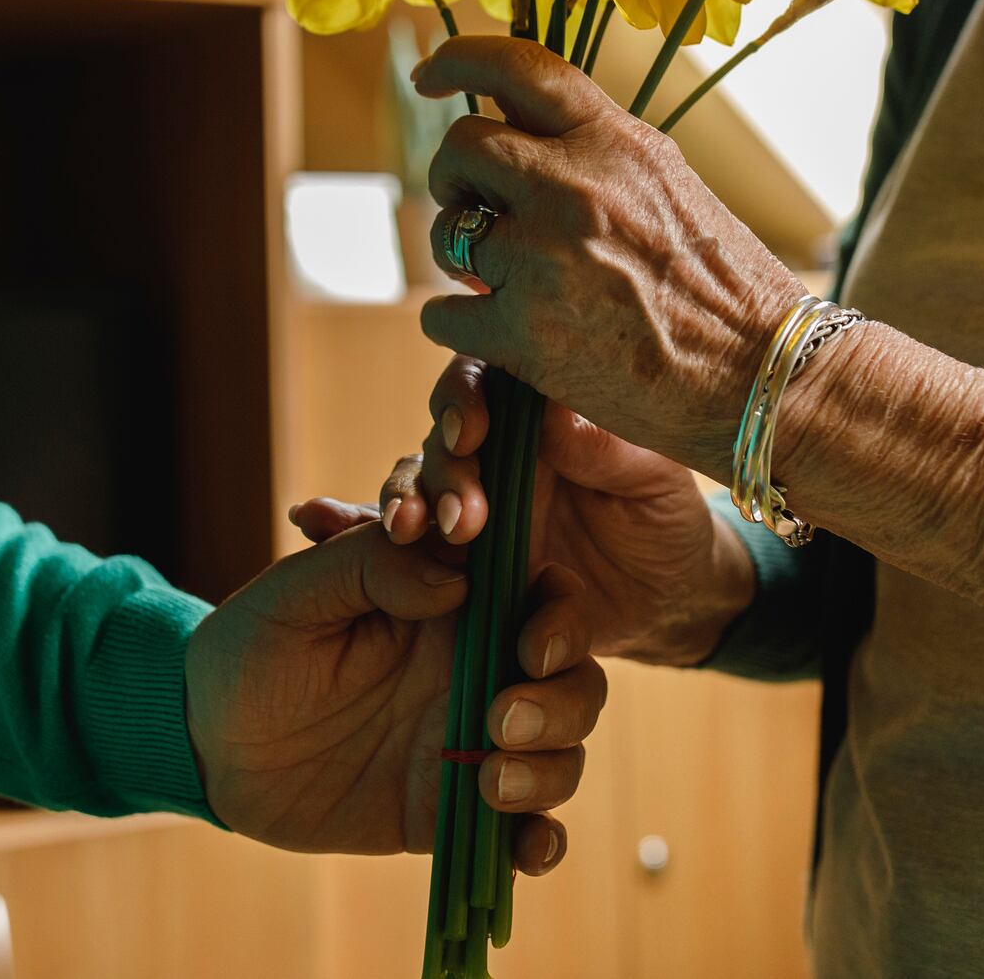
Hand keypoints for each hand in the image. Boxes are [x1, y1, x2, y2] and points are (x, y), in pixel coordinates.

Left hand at [185, 521, 606, 868]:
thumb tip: (456, 578)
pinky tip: (526, 850)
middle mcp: (477, 666)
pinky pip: (522, 827)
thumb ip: (370, 565)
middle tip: (497, 720)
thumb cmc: (251, 649)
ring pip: (562, 748)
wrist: (209, 745)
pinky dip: (539, 841)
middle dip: (561, 699)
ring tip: (487, 781)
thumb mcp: (297, 592)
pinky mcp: (454, 806)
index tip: (530, 645)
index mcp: (453, 601)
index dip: (559, 614)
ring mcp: (473, 739)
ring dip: (549, 767)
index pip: (540, 592)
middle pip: (570, 675)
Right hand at [291, 356, 757, 666]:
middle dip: (437, 468)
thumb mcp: (657, 481)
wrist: (672, 600)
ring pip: (415, 489)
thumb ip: (611, 449)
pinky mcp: (455, 566)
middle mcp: (493, 453)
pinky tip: (311, 521)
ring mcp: (470, 508)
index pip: (487, 383)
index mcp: (538, 416)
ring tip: (412, 535)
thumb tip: (556, 414)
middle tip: (455, 514)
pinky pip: (394, 547)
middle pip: (441, 438)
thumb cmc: (668, 521)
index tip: (469, 432)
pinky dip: (348, 533)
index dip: (466, 398)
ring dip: (404, 504)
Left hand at [410, 37, 806, 483]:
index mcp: (616, 141)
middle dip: (455, 178)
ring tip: (502, 277)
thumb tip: (523, 132)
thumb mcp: (669, 185)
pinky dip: (460, 325)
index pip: (520, 67)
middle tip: (475, 209)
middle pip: (462, 147)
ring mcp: (544, 260)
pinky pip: (443, 314)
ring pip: (445, 231)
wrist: (762, 377)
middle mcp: (574, 187)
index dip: (460, 59)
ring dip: (459, 254)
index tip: (430, 75)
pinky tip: (498, 332)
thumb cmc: (725, 288)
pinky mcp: (524, 334)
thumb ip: (597, 153)